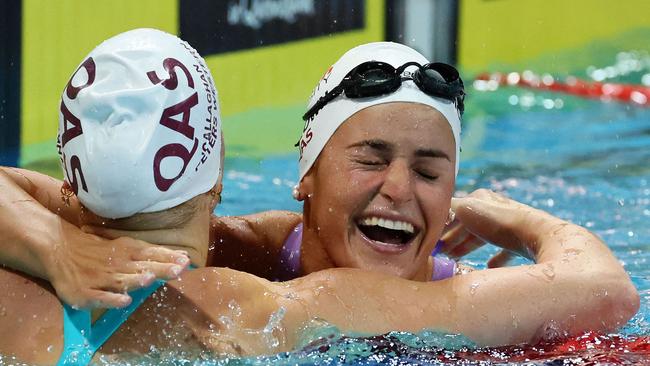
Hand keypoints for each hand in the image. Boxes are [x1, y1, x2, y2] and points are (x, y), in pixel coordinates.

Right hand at [42, 220, 189, 308]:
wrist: (60, 248)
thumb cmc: (101, 251)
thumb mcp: (126, 246)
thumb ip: (153, 254)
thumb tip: (183, 257)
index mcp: (128, 251)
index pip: (152, 254)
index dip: (169, 258)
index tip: (187, 261)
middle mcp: (117, 264)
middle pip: (141, 267)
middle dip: (160, 268)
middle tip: (178, 270)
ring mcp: (101, 278)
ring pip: (121, 280)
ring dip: (135, 280)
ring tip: (150, 279)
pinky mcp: (85, 292)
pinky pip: (100, 297)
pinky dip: (112, 299)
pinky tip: (124, 301)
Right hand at [440, 189, 547, 266]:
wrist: (535, 234)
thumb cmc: (497, 221)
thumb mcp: (465, 209)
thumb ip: (446, 208)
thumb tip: (433, 208)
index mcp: (480, 199)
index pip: (455, 211)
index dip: (442, 225)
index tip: (432, 240)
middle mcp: (494, 209)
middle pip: (468, 225)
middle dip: (454, 238)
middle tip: (440, 253)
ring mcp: (508, 225)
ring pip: (483, 237)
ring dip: (468, 248)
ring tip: (455, 260)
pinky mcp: (521, 242)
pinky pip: (504, 251)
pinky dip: (495, 260)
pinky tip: (488, 268)